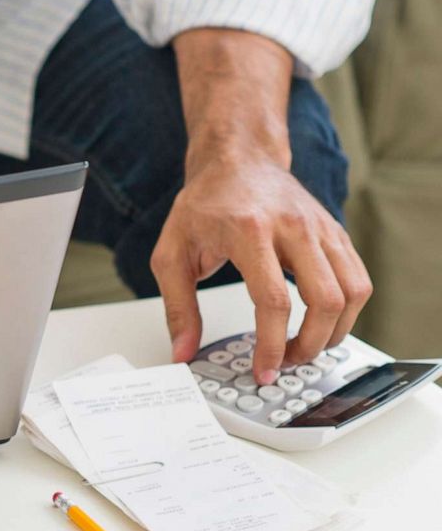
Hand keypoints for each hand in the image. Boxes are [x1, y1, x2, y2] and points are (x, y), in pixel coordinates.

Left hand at [151, 153, 372, 384]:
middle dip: (310, 344)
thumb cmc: (205, 206)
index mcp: (249, 231)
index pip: (273, 300)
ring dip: (335, 331)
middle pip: (325, 300)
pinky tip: (322, 322)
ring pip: (353, 291)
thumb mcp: (171, 255)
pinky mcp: (336, 233)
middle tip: (287, 363)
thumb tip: (183, 350)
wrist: (237, 161)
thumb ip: (177, 307)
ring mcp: (320, 229)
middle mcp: (293, 228)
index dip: (272, 344)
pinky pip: (358, 278)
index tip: (264, 369)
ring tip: (306, 347)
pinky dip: (346, 309)